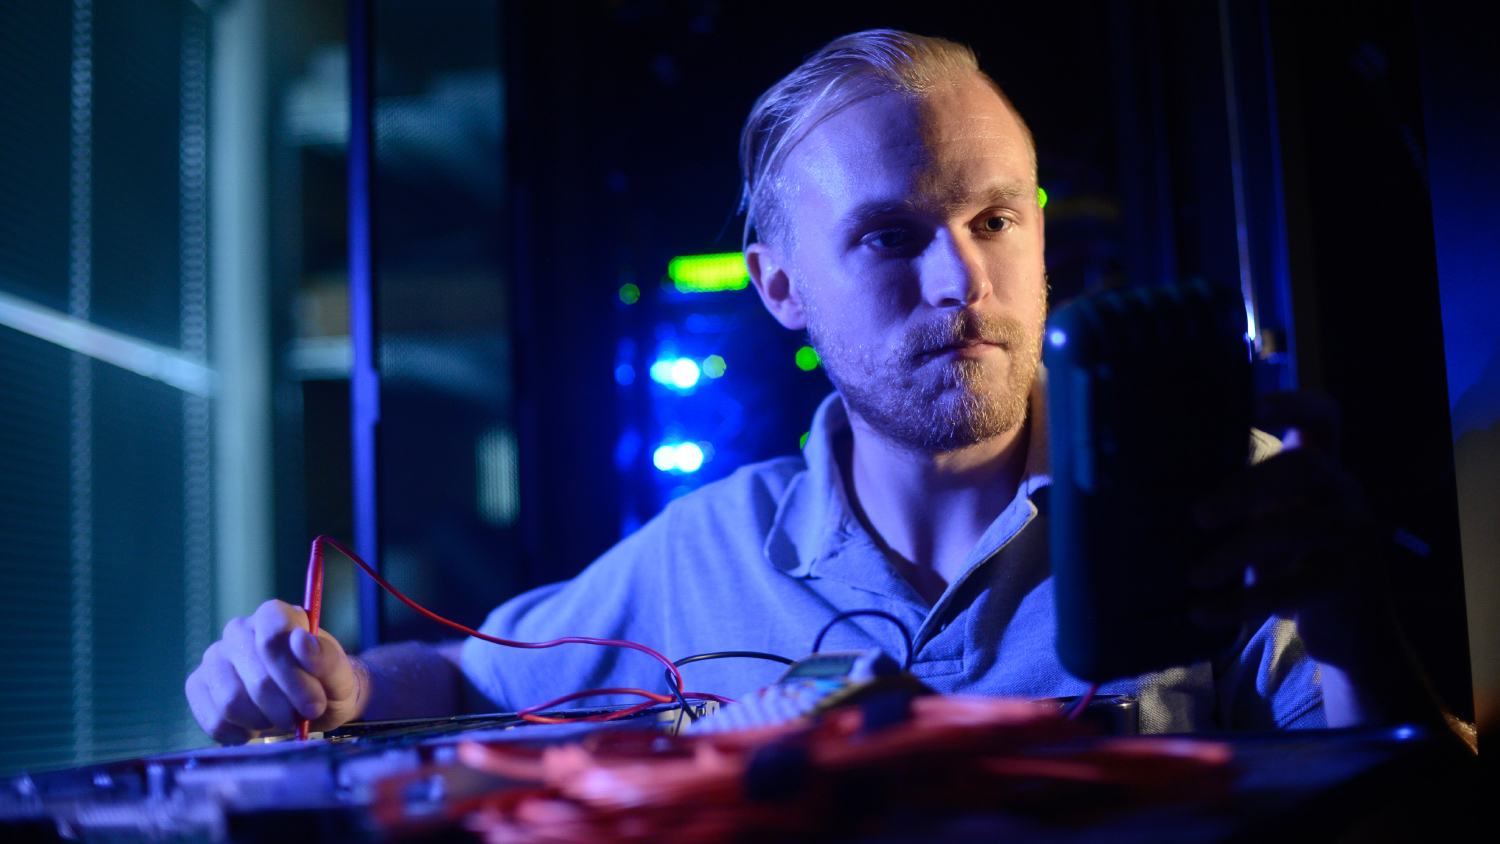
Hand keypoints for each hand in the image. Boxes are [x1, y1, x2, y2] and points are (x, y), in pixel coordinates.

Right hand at [185, 599, 364, 743]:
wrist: (310, 706)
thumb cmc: (326, 684)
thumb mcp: (339, 675)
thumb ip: (327, 658)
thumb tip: (301, 641)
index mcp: (274, 615)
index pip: (272, 636)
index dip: (293, 675)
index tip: (314, 702)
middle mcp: (238, 630)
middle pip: (256, 676)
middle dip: (285, 706)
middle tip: (304, 716)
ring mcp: (214, 658)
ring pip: (231, 701)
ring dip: (264, 721)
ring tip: (283, 720)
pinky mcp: (199, 685)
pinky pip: (214, 719)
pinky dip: (240, 734)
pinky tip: (258, 728)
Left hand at [1186, 392, 1388, 668]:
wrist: (1342, 631)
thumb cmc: (1284, 562)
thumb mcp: (1260, 521)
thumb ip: (1228, 498)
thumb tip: (1144, 490)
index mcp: (1318, 466)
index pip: (1322, 415)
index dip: (1289, 402)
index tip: (1247, 406)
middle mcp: (1345, 490)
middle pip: (1304, 466)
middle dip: (1246, 486)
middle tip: (1197, 516)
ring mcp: (1357, 533)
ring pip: (1299, 527)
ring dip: (1237, 551)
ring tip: (1194, 576)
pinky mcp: (1357, 580)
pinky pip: (1298, 585)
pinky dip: (1245, 601)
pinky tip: (1203, 611)